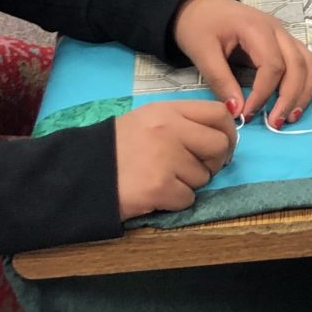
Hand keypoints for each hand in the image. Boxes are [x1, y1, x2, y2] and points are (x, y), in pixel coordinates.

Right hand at [113, 100, 234, 219]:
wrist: (82, 173)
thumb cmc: (118, 147)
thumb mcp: (148, 119)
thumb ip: (183, 121)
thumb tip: (221, 134)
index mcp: (168, 110)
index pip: (219, 113)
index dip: (229, 132)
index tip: (224, 145)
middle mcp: (170, 130)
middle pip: (219, 145)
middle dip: (216, 161)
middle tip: (198, 168)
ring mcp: (166, 159)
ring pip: (204, 176)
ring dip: (189, 183)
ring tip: (164, 178)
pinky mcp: (160, 187)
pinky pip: (188, 198)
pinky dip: (176, 200)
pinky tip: (157, 193)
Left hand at [172, 0, 311, 127]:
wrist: (199, 4)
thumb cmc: (198, 25)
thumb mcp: (202, 52)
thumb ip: (220, 81)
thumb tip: (237, 111)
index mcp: (256, 28)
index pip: (272, 65)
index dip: (263, 94)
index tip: (246, 114)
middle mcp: (277, 29)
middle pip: (297, 65)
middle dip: (290, 97)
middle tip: (275, 124)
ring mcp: (283, 33)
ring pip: (307, 63)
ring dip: (303, 91)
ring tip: (291, 116)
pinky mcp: (283, 40)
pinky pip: (303, 60)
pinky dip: (303, 82)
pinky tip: (294, 100)